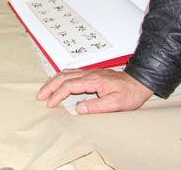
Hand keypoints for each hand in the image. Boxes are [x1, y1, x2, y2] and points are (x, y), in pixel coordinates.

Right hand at [37, 68, 153, 113]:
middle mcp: (89, 74)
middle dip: (50, 86)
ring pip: (65, 73)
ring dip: (53, 81)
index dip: (57, 95)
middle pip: (63, 77)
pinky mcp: (91, 74)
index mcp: (93, 80)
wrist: (139, 82)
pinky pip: (71, 73)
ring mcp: (90, 72)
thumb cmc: (129, 94)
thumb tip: (78, 109)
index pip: (69, 86)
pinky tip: (58, 82)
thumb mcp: (116, 104)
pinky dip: (61, 78)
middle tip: (40, 96)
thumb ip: (96, 106)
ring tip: (45, 90)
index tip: (50, 104)